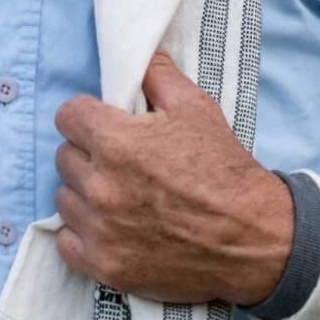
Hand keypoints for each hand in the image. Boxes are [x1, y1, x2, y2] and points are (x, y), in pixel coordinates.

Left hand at [52, 50, 294, 306]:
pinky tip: (109, 227)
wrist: (256, 240)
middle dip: (87, 154)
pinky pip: (67, 242)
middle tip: (119, 162)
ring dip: (84, 194)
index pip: (67, 116)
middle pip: (64, 157)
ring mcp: (100, 228)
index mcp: (115, 142)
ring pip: (64, 198)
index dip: (86, 117)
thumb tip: (138, 53)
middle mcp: (100, 185)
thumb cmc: (225, 173)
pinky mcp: (105, 265)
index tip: (103, 125)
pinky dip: (83, 234)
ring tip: (118, 195)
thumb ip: (157, 76)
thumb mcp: (197, 110)